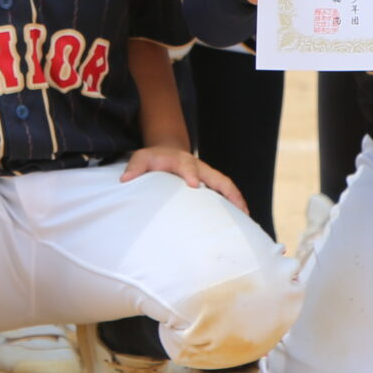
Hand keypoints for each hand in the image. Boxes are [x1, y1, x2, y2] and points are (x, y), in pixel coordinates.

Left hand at [123, 144, 246, 212]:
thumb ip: (135, 167)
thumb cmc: (153, 160)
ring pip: (226, 186)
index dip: (191, 173)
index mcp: (180, 160)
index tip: (194, 184)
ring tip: (246, 217)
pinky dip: (235, 203)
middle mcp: (199, 167)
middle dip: (228, 191)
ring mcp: (207, 175)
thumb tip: (125, 180)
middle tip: (238, 207)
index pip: (187, 165)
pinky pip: (226, 192)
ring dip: (237, 200)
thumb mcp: (141, 158)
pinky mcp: (211, 184)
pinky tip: (242, 220)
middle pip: (218, 177)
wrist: (166, 152)